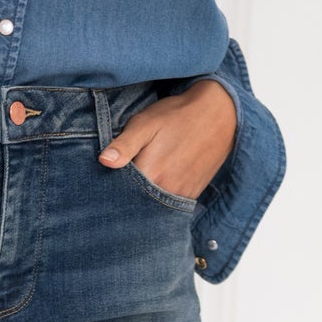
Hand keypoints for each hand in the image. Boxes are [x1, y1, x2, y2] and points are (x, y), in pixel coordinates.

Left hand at [98, 78, 236, 200]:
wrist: (218, 115)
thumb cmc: (177, 116)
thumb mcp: (145, 124)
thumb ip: (124, 145)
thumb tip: (104, 161)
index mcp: (150, 174)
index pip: (119, 191)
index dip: (109, 186)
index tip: (103, 178)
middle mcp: (166, 192)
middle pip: (135, 202)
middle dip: (124, 194)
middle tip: (122, 176)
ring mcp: (180, 196)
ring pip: (151, 206)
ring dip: (141, 198)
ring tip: (140, 178)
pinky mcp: (191, 195)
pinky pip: (168, 205)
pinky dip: (157, 199)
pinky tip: (154, 184)